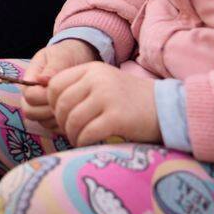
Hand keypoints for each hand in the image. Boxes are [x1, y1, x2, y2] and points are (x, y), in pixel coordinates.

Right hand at [22, 39, 98, 128]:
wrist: (79, 58)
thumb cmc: (67, 55)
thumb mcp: (60, 56)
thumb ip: (53, 67)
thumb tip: (42, 80)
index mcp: (29, 80)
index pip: (29, 95)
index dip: (44, 96)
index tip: (63, 91)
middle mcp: (31, 96)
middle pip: (31, 112)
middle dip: (50, 110)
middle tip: (70, 103)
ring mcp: (40, 108)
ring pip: (42, 122)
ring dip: (59, 118)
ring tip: (75, 108)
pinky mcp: (51, 117)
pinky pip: (54, 128)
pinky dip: (65, 125)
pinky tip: (77, 115)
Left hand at [45, 62, 159, 145]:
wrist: (167, 108)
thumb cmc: (132, 100)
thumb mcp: (104, 83)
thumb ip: (80, 87)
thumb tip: (45, 99)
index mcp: (92, 69)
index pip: (55, 85)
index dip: (53, 104)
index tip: (61, 115)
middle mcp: (97, 80)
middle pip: (62, 104)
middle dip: (61, 122)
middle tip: (70, 131)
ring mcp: (108, 98)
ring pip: (73, 119)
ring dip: (72, 134)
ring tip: (78, 139)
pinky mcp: (117, 117)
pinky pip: (88, 133)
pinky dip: (83, 142)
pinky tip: (88, 144)